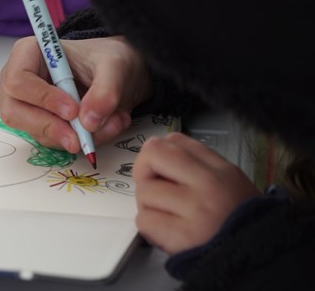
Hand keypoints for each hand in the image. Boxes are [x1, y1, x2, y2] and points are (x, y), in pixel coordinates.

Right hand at [0, 35, 150, 152]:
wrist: (116, 74)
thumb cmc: (105, 60)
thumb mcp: (115, 66)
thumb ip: (105, 90)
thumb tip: (88, 121)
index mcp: (28, 54)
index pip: (18, 81)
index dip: (42, 98)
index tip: (72, 110)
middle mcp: (20, 81)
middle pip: (15, 112)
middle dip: (50, 127)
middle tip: (79, 137)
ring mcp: (27, 105)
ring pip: (34, 131)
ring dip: (69, 136)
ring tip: (106, 126)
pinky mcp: (40, 124)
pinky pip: (50, 140)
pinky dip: (77, 140)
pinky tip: (100, 129)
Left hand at [133, 132, 260, 254]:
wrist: (255, 259)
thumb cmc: (235, 221)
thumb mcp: (227, 183)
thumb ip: (194, 163)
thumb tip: (153, 148)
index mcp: (220, 169)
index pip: (174, 140)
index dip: (158, 153)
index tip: (161, 170)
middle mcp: (209, 184)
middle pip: (153, 154)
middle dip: (143, 170)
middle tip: (153, 189)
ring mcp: (195, 209)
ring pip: (144, 191)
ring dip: (148, 205)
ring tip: (167, 216)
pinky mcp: (182, 236)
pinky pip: (144, 220)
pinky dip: (149, 226)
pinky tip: (166, 231)